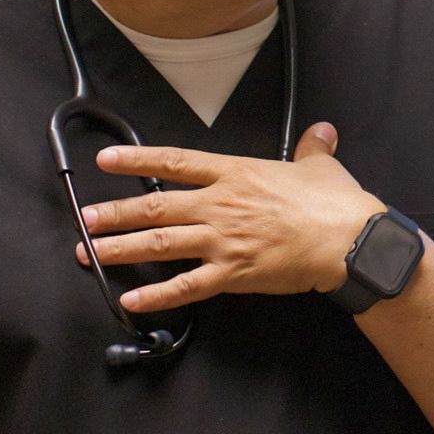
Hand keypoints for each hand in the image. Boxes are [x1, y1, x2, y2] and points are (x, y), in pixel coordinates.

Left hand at [80, 125, 382, 313]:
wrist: (348, 240)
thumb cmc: (334, 204)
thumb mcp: (321, 166)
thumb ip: (313, 147)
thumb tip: (321, 132)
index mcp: (235, 174)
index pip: (175, 163)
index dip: (138, 159)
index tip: (107, 160)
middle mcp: (220, 205)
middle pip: (156, 205)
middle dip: (115, 212)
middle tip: (85, 217)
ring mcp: (223, 240)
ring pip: (161, 242)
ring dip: (122, 248)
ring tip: (91, 252)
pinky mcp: (232, 274)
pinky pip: (186, 287)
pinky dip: (157, 295)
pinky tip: (132, 300)